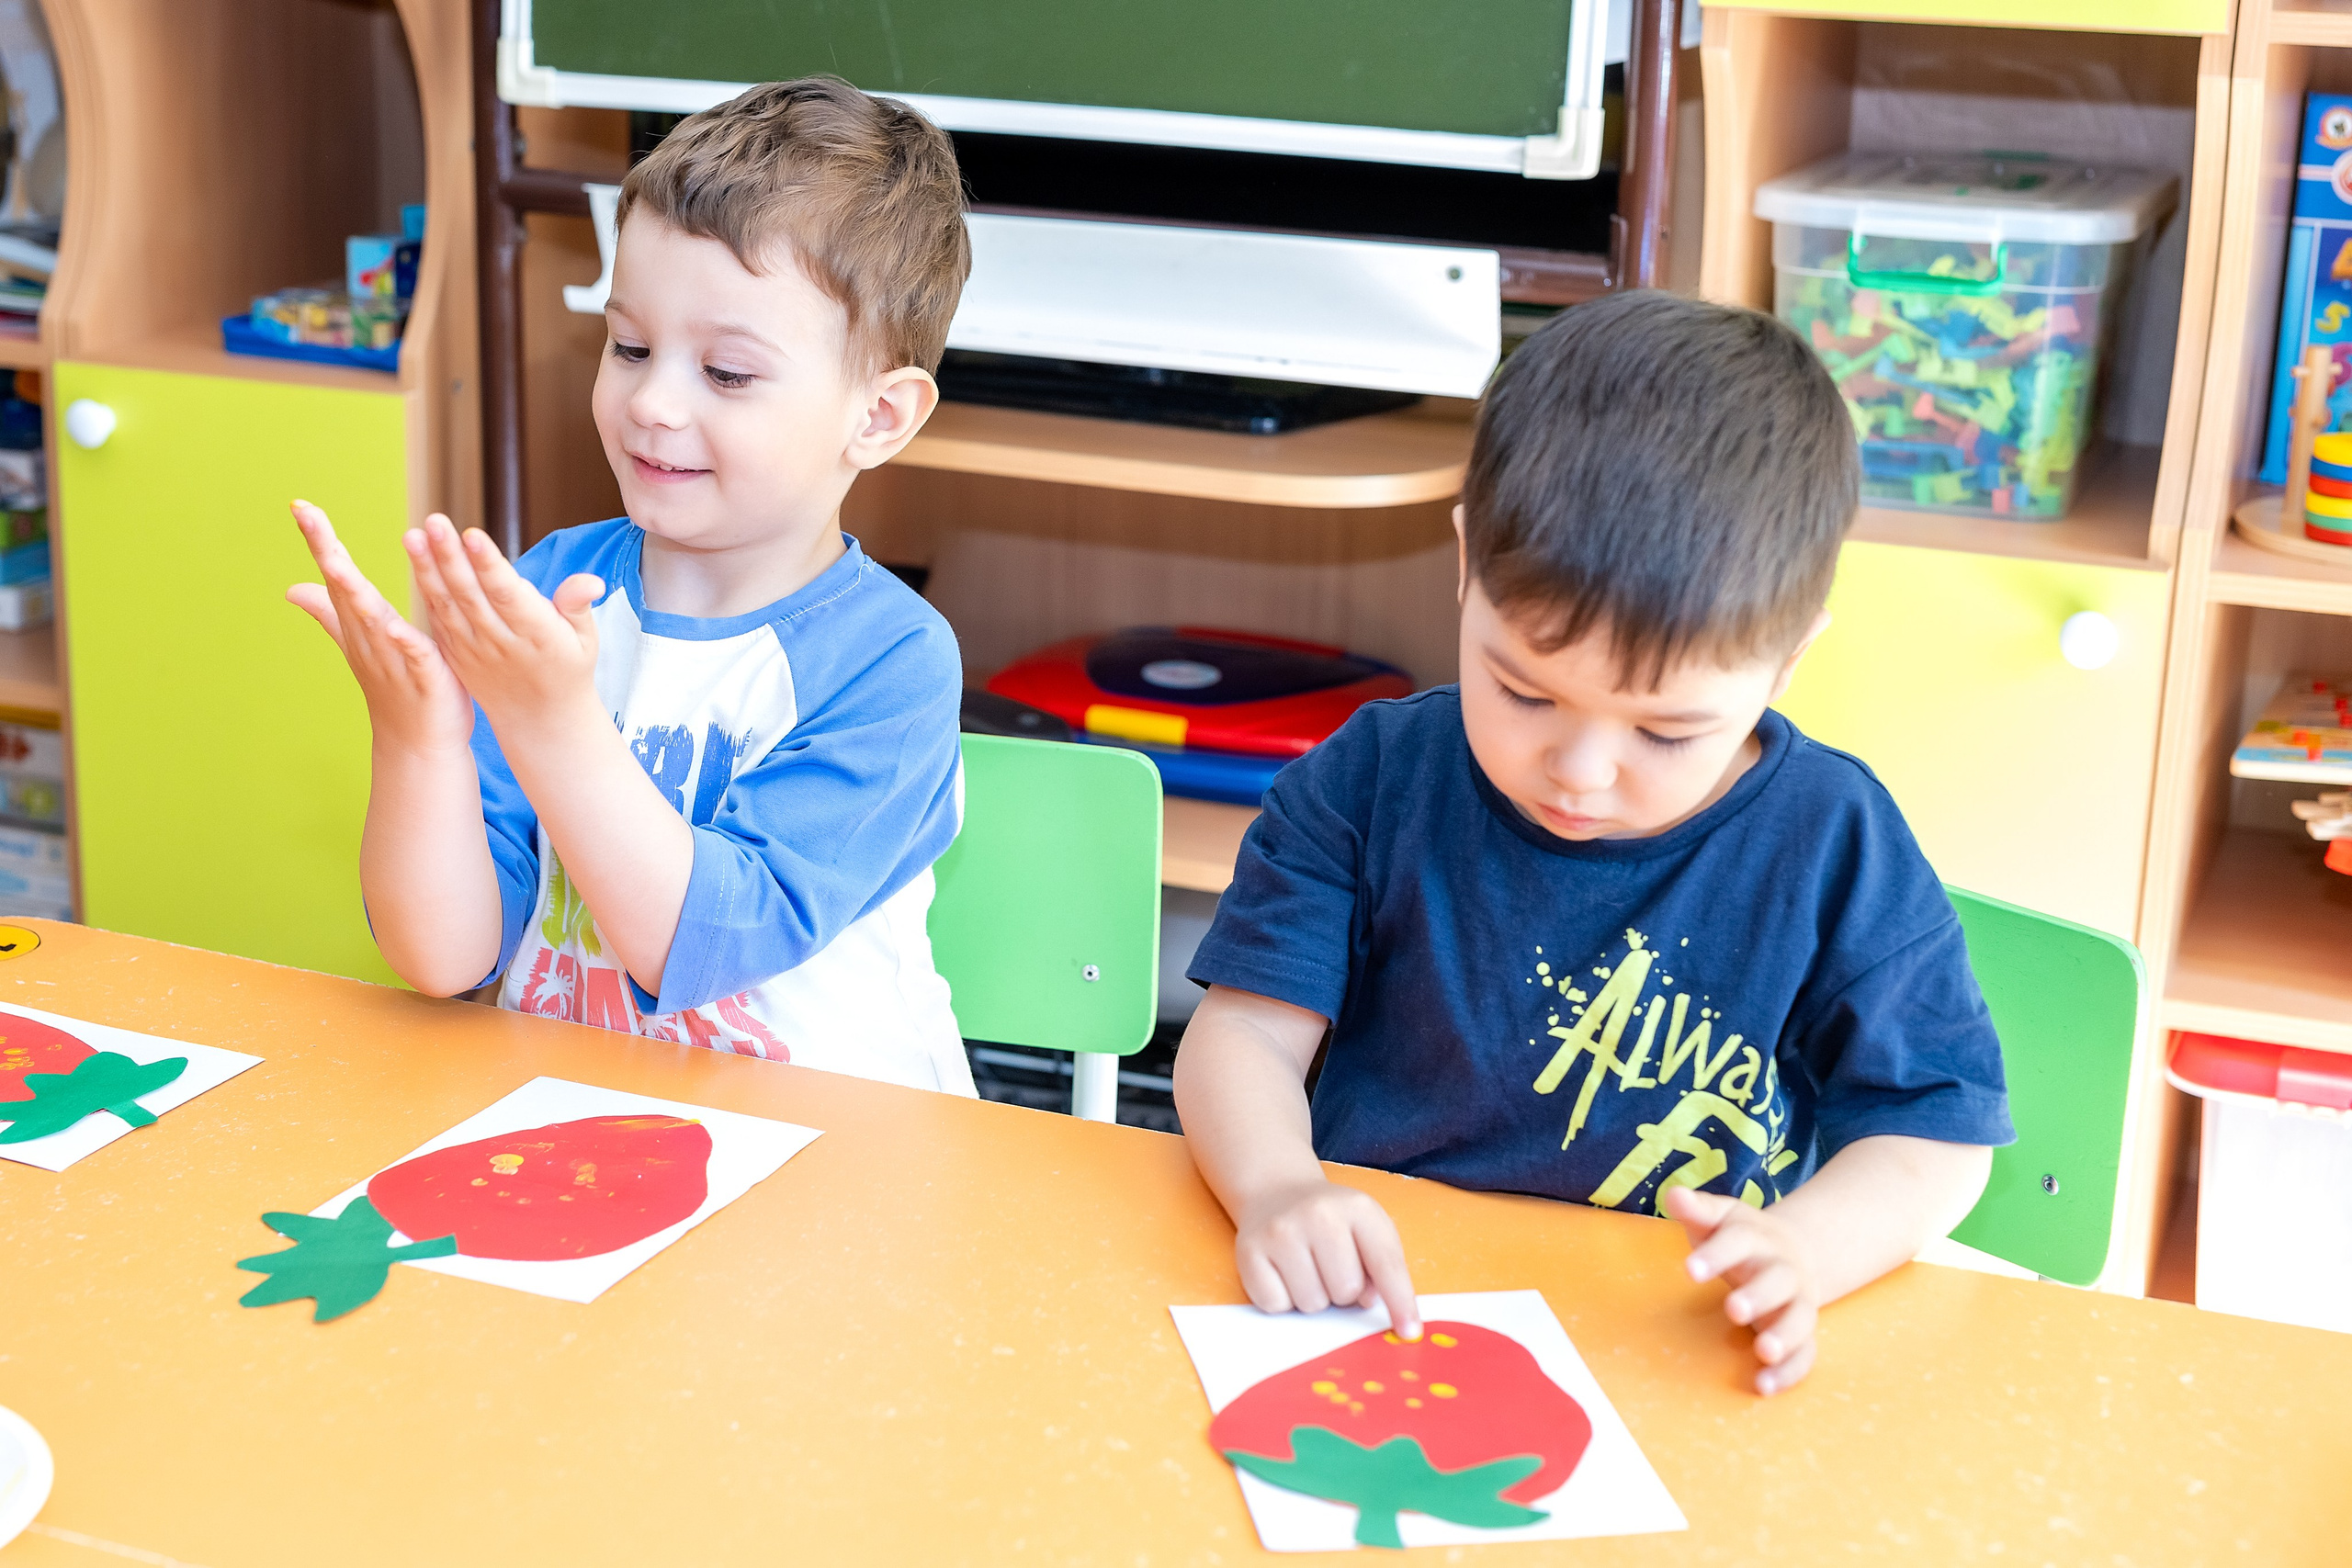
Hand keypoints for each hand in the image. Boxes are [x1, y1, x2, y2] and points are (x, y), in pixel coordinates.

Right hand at [286, 500, 473, 755]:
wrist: (418, 743)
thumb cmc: (394, 688)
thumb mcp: (361, 643)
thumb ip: (331, 612)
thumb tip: (292, 588)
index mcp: (362, 624)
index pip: (336, 576)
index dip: (320, 542)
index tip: (300, 505)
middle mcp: (370, 637)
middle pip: (345, 590)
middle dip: (329, 554)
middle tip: (309, 517)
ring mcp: (393, 658)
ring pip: (373, 620)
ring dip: (357, 593)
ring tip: (340, 566)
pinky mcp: (423, 678)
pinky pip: (412, 656)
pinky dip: (403, 642)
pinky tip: (394, 627)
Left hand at [404, 514, 603, 735]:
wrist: (540, 718)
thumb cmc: (568, 669)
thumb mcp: (585, 641)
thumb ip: (578, 606)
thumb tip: (590, 581)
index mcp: (537, 635)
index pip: (508, 595)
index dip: (489, 566)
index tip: (471, 536)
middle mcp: (501, 642)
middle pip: (470, 595)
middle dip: (450, 558)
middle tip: (434, 522)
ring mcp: (474, 650)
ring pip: (447, 605)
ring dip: (427, 569)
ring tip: (414, 535)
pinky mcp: (458, 654)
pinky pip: (439, 619)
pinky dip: (426, 590)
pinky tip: (417, 560)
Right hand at [1233, 1177, 1420, 1338]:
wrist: (1277, 1192)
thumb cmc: (1332, 1220)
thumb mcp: (1367, 1229)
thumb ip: (1383, 1266)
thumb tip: (1369, 1304)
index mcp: (1358, 1208)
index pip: (1386, 1265)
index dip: (1400, 1302)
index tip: (1409, 1332)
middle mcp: (1317, 1214)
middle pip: (1346, 1291)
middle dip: (1343, 1291)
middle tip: (1330, 1267)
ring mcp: (1279, 1231)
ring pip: (1311, 1303)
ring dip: (1313, 1297)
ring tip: (1307, 1267)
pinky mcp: (1249, 1251)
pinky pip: (1276, 1305)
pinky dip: (1283, 1300)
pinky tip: (1283, 1272)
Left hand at [1666, 1187, 1819, 1395]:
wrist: (1793, 1250)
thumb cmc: (1740, 1237)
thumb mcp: (1720, 1217)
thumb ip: (1697, 1209)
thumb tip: (1673, 1193)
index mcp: (1757, 1239)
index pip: (1739, 1241)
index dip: (1717, 1254)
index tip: (1690, 1269)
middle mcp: (1782, 1269)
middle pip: (1776, 1280)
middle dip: (1757, 1295)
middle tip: (1733, 1309)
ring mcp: (1796, 1302)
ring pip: (1798, 1318)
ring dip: (1784, 1335)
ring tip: (1763, 1351)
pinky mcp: (1802, 1332)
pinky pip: (1805, 1354)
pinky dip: (1790, 1371)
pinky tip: (1765, 1386)